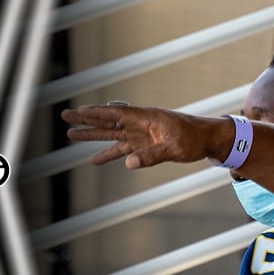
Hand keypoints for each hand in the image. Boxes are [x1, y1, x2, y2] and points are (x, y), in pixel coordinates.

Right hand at [61, 104, 230, 169]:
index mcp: (147, 118)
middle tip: (66, 117)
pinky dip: (109, 155)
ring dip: (93, 136)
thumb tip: (129, 163)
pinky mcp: (146, 146)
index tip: (78, 111)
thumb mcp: (174, 148)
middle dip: (87, 120)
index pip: (116, 114)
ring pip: (112, 135)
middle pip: (108, 121)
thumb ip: (152, 155)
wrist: (208, 140)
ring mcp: (142, 135)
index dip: (97, 113)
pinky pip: (123, 150)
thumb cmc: (194, 138)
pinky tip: (95, 160)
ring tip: (72, 135)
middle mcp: (140, 125)